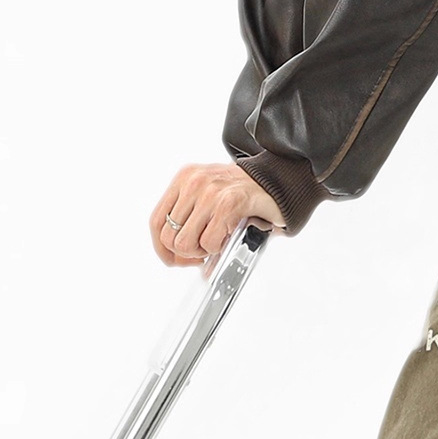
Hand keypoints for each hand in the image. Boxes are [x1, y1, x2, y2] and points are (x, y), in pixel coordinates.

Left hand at [149, 163, 286, 267]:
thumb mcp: (211, 198)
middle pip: (169, 236)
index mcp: (184, 179)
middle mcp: (193, 182)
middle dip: (187, 254)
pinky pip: (210, 242)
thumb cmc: (247, 193)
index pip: (156, 221)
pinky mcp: (229, 203)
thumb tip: (179, 257)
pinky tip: (230, 238)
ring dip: (203, 252)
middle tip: (204, 252)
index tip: (175, 259)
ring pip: (185, 243)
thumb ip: (192, 220)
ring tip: (218, 243)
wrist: (281, 180)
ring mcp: (210, 192)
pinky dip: (219, 248)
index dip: (163, 248)